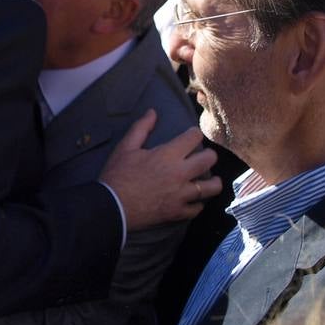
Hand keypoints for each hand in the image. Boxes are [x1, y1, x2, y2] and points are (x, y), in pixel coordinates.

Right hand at [99, 109, 219, 230]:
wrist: (111, 207)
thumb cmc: (117, 175)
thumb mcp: (126, 147)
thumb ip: (141, 128)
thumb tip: (153, 112)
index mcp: (168, 154)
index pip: (194, 137)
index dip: (194, 134)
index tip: (192, 136)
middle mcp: (180, 173)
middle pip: (209, 160)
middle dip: (209, 155)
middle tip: (203, 156)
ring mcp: (181, 195)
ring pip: (211, 188)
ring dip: (212, 182)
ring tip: (209, 180)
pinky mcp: (178, 212)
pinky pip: (197, 208)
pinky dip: (198, 203)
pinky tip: (194, 199)